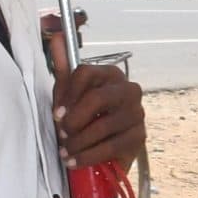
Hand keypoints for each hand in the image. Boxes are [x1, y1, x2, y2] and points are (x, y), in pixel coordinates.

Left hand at [42, 20, 145, 171]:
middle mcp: (129, 89)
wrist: (101, 152)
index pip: (86, 73)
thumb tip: (56, 36)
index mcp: (111, 74)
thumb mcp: (69, 95)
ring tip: (65, 152)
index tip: (57, 114)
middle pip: (98, 97)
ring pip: (104, 125)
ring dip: (79, 142)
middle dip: (75, 119)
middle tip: (62, 133)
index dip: (68, 94)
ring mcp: (138, 113)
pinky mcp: (140, 136)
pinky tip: (75, 161)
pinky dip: (89, 156)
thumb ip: (64, 67)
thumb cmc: (83, 120)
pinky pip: (112, 146)